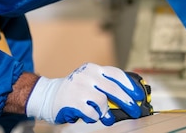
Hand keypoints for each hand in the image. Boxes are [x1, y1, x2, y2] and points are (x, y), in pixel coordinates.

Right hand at [26, 63, 145, 124]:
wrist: (48, 95)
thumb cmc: (75, 90)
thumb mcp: (90, 81)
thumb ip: (105, 85)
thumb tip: (129, 96)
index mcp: (93, 68)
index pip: (116, 74)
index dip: (129, 85)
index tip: (138, 95)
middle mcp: (87, 75)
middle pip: (113, 89)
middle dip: (126, 101)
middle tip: (134, 110)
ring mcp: (79, 88)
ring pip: (102, 102)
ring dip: (106, 112)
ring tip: (105, 117)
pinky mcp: (72, 101)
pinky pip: (91, 112)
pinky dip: (95, 117)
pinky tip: (92, 117)